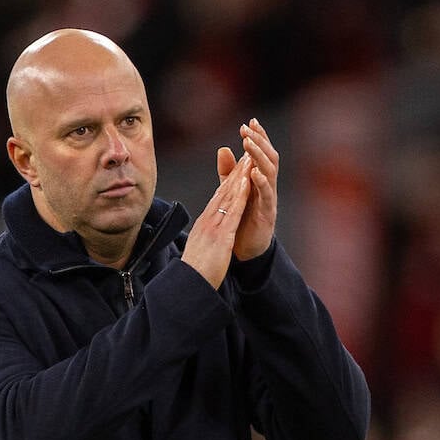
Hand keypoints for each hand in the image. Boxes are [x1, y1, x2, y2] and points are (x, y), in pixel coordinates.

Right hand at [182, 154, 251, 288]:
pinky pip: (232, 212)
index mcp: (204, 225)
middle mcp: (207, 221)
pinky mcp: (221, 236)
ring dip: (239, 177)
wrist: (190, 285)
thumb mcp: (200, 249)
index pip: (218, 199)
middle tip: (245, 154)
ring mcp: (213, 227)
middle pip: (223, 192)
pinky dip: (239, 196)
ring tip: (249, 160)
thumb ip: (204, 238)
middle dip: (235, 173)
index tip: (238, 169)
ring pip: (228, 196)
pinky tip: (246, 183)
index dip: (229, 182)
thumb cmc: (195, 272)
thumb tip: (206, 234)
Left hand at [217, 118, 278, 260]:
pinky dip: (261, 182)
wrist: (245, 249)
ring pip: (270, 172)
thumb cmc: (241, 219)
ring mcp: (269, 199)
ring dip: (259, 156)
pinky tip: (254, 172)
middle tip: (248, 128)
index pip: (261, 153)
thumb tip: (223, 148)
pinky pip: (267, 195)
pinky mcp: (268, 214)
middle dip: (260, 141)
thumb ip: (228, 172)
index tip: (249, 121)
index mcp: (259, 180)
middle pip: (269, 158)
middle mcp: (268, 186)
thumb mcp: (233, 191)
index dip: (258, 137)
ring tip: (249, 144)